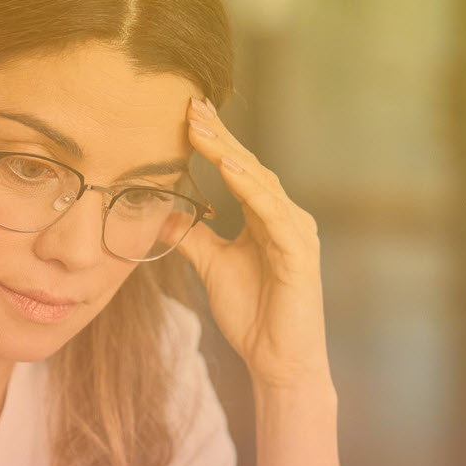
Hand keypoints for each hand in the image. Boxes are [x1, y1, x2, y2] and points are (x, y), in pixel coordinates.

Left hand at [179, 97, 331, 393]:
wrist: (277, 361)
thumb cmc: (254, 315)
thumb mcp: (213, 267)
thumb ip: (194, 237)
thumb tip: (165, 212)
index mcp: (267, 218)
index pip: (240, 170)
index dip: (216, 141)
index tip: (187, 114)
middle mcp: (286, 218)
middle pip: (251, 167)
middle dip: (221, 136)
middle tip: (192, 105)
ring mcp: (296, 233)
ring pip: (261, 183)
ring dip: (232, 154)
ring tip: (203, 129)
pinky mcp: (299, 253)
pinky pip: (273, 215)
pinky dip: (252, 190)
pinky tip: (231, 170)